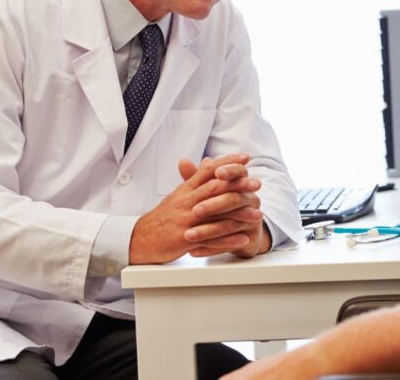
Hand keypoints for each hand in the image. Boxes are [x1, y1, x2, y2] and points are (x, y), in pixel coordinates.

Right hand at [128, 154, 268, 263]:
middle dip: (238, 185)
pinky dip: (228, 241)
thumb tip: (209, 162)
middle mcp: (186, 203)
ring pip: (216, 215)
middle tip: (257, 183)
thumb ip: (195, 179)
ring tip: (258, 214)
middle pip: (214, 190)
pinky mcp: (185, 240)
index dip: (227, 163)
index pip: (208, 172)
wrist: (140, 240)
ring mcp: (186, 222)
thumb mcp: (178, 195)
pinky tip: (243, 239)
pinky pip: (210, 240)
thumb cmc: (164, 217)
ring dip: (239, 215)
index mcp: (185, 190)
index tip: (245, 158)